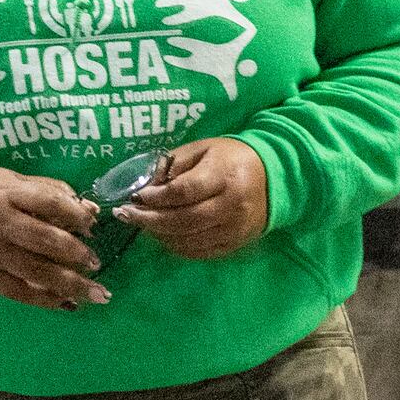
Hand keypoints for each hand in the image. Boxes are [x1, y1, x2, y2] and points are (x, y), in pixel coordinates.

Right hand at [0, 168, 105, 310]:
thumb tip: (88, 209)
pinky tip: (67, 305)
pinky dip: (45, 300)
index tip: (91, 226)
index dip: (76, 215)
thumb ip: (45, 190)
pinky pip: (18, 291)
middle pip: (46, 241)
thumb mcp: (5, 179)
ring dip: (72, 285)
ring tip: (98, 294)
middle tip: (96, 262)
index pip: (49, 203)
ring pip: (37, 271)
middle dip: (77, 254)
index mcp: (4, 193)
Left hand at [117, 137, 273, 259]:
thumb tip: (147, 186)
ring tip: (142, 224)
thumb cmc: (231, 158)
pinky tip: (163, 235)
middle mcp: (232, 206)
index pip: (184, 192)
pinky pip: (200, 251)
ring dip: (159, 234)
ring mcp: (235, 228)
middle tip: (126, 215)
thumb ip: (174, 165)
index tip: (136, 196)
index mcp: (225, 176)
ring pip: (189, 240)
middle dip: (150, 219)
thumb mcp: (202, 149)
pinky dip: (177, 246)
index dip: (156, 197)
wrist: (273, 178)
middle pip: (183, 220)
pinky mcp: (236, 243)